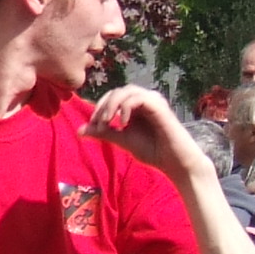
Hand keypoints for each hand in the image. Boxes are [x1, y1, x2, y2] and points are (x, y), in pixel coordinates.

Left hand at [83, 85, 203, 180]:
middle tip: (98, 124)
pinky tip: (123, 123)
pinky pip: (138, 98)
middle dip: (103, 105)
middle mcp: (145, 99)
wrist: (175, 162)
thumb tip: (80, 131)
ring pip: (126, 91)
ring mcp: (153, 100)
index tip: (92, 125)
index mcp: (136, 105)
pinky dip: (126, 107)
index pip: (112, 96)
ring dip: (112, 105)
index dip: (99, 107)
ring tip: (107, 122)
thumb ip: (104, 133)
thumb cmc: (153, 151)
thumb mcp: (123, 140)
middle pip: (117, 90)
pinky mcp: (159, 106)